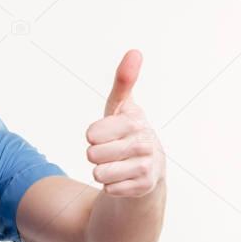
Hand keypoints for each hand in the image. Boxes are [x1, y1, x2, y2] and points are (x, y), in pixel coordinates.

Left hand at [85, 49, 164, 196]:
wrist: (149, 169)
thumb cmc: (127, 133)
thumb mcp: (121, 108)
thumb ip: (124, 82)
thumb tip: (135, 52)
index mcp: (136, 121)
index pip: (91, 134)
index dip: (93, 136)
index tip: (106, 134)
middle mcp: (145, 143)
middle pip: (92, 154)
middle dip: (96, 155)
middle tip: (112, 152)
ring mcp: (147, 166)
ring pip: (99, 173)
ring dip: (102, 172)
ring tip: (117, 165)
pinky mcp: (144, 187)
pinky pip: (109, 189)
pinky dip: (111, 186)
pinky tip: (124, 179)